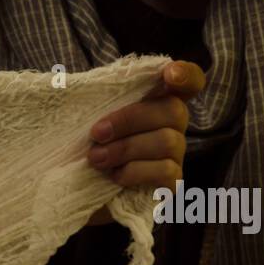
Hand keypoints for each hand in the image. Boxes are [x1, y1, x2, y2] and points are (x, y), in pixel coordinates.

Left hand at [86, 60, 205, 223]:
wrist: (81, 191)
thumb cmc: (90, 146)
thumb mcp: (91, 120)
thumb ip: (99, 99)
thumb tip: (75, 82)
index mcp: (158, 102)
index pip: (189, 82)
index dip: (186, 74)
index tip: (169, 73)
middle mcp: (174, 126)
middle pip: (173, 110)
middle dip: (130, 120)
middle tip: (96, 134)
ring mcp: (176, 154)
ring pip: (167, 141)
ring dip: (125, 149)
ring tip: (95, 158)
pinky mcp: (171, 181)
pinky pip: (164, 170)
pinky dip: (135, 171)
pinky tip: (114, 176)